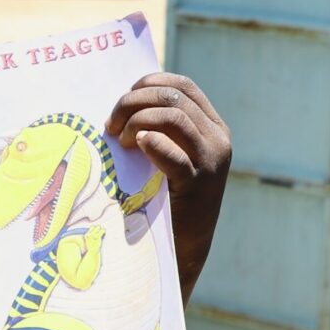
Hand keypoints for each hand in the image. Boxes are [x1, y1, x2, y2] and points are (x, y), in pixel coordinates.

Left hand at [105, 73, 230, 302]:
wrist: (182, 246)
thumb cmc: (164, 196)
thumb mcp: (165, 154)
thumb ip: (156, 127)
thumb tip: (123, 99)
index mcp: (211, 127)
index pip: (182, 86)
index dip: (149, 83)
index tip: (123, 97)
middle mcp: (218, 139)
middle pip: (173, 98)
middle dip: (133, 103)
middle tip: (111, 125)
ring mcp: (211, 161)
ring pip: (173, 117)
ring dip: (137, 121)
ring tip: (121, 142)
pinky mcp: (199, 185)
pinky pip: (174, 153)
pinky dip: (151, 143)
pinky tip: (136, 147)